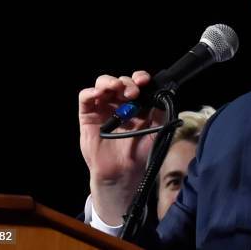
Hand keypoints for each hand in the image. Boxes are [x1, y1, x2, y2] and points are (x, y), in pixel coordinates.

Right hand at [79, 70, 163, 225]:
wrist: (123, 172)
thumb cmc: (139, 151)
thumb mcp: (155, 131)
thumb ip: (160, 113)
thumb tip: (164, 95)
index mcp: (136, 103)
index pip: (137, 83)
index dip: (141, 78)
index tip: (145, 81)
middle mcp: (119, 102)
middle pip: (121, 81)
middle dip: (128, 82)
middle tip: (134, 93)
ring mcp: (103, 107)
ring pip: (102, 83)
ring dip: (110, 82)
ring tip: (117, 88)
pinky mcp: (88, 115)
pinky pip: (85, 98)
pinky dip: (91, 92)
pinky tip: (99, 94)